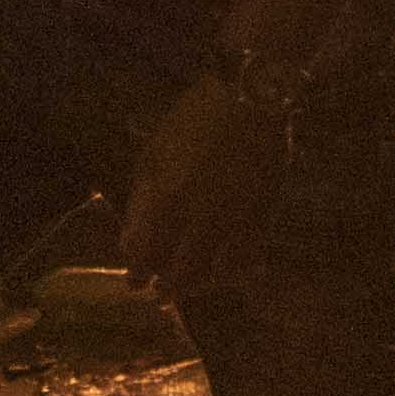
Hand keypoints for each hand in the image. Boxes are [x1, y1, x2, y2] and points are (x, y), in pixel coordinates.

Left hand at [119, 67, 295, 305]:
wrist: (250, 98)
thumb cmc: (194, 120)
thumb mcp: (153, 153)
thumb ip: (141, 198)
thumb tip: (131, 237)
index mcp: (167, 198)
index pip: (146, 252)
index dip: (138, 271)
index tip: (134, 283)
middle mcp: (200, 217)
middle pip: (180, 270)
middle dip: (168, 288)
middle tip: (161, 297)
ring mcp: (235, 219)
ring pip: (215, 271)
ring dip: (200, 285)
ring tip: (191, 290)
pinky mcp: (264, 216)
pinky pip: (248, 257)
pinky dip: (238, 271)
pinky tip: (230, 277)